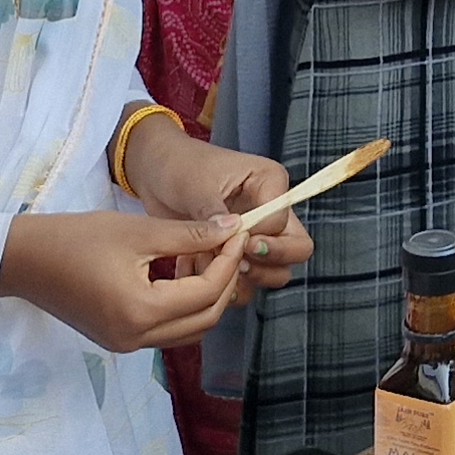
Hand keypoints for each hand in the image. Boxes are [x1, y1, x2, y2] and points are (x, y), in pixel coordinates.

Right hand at [0, 210, 250, 351]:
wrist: (23, 260)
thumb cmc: (76, 238)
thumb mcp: (138, 231)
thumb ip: (189, 235)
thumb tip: (232, 229)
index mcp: (142, 312)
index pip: (206, 294)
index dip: (228, 263)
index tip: (238, 233)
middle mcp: (137, 339)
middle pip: (204, 319)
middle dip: (224, 282)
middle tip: (228, 246)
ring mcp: (126, 344)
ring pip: (188, 330)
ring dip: (206, 298)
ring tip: (206, 258)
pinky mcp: (118, 340)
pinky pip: (166, 330)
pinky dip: (182, 307)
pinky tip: (181, 274)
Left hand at [126, 128, 315, 299]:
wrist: (156, 175)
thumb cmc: (180, 167)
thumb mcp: (196, 185)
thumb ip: (215, 212)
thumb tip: (228, 237)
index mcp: (270, 182)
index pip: (280, 222)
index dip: (259, 237)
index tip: (236, 240)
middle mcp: (271, 210)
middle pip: (297, 249)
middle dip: (269, 262)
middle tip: (237, 262)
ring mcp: (258, 235)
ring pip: (277, 272)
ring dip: (249, 279)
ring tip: (214, 267)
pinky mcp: (240, 254)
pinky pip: (249, 282)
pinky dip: (228, 287)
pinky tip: (200, 272)